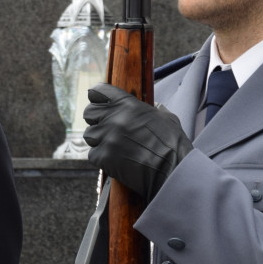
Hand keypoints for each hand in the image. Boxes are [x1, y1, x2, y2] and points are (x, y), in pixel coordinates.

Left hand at [82, 83, 191, 203]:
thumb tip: (154, 106)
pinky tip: (115, 160)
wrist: (173, 171)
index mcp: (128, 104)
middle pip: (89, 113)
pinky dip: (101, 158)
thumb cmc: (173, 145)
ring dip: (99, 141)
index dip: (98, 98)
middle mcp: (114, 118)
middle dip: (96, 120)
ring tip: (115, 147)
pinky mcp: (103, 156)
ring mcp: (107, 137)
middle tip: (107, 129)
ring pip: (89, 135)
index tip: (99, 103)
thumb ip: (154, 109)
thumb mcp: (166, 118)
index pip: (98, 91)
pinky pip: (92, 155)